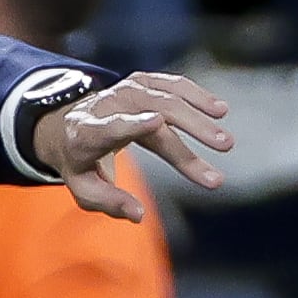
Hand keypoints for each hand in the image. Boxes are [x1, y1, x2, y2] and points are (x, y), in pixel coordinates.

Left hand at [35, 75, 232, 218]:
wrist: (70, 127)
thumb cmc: (82, 165)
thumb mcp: (85, 191)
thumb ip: (110, 203)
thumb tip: (138, 215)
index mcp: (88, 134)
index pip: (110, 128)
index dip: (131, 124)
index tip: (156, 123)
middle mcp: (107, 106)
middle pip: (154, 113)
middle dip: (190, 130)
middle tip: (224, 147)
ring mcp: (126, 89)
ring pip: (168, 98)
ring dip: (201, 116)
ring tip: (227, 139)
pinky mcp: (142, 82)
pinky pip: (172, 85)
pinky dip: (197, 95)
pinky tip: (220, 110)